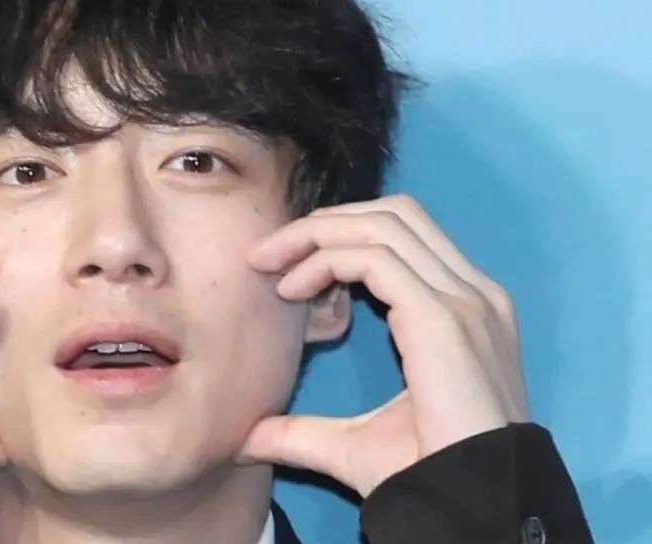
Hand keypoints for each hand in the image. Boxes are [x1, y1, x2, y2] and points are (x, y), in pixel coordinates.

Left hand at [234, 194, 529, 497]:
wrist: (471, 507)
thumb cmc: (426, 477)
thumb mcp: (354, 443)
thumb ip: (302, 430)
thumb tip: (249, 437)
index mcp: (466, 309)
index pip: (403, 236)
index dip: (339, 237)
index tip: (285, 268)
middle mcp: (473, 293)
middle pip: (394, 214)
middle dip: (324, 223)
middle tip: (267, 254)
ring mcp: (465, 300)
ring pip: (383, 223)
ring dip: (316, 234)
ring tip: (270, 265)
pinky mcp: (444, 316)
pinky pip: (374, 257)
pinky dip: (325, 259)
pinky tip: (292, 290)